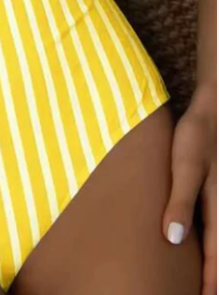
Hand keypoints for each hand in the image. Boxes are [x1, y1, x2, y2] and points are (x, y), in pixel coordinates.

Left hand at [163, 85, 216, 294]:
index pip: (216, 255)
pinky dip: (210, 242)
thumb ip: (180, 202)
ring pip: (218, 238)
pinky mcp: (214, 192)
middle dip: (214, 275)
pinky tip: (200, 243)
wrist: (212, 110)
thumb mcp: (186, 167)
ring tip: (205, 281)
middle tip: (204, 294)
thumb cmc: (197, 137)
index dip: (210, 280)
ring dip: (213, 259)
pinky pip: (214, 225)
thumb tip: (172, 239)